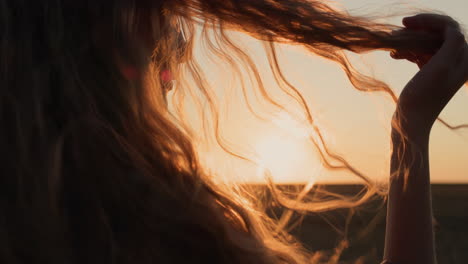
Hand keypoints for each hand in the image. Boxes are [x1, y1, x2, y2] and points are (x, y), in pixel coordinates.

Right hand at [391, 14, 467, 133]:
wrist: (411, 121)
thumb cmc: (424, 96)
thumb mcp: (441, 66)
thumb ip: (451, 42)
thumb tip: (450, 26)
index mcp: (464, 58)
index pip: (448, 27)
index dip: (428, 21)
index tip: (406, 23)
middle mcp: (457, 61)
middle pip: (436, 33)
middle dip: (416, 31)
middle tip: (396, 32)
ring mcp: (443, 68)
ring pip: (425, 43)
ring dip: (408, 42)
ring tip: (392, 47)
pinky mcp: (429, 74)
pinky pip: (419, 54)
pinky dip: (407, 52)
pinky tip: (394, 55)